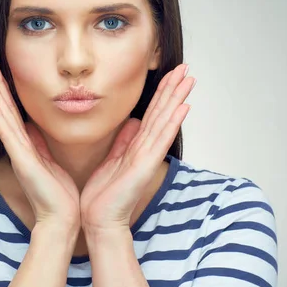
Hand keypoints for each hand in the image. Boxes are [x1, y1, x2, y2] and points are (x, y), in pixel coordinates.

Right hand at [0, 57, 79, 230]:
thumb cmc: (59, 193)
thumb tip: (35, 125)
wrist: (63, 218)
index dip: (5, 90)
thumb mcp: (50, 159)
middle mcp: (19, 146)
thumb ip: (40, 143)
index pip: (13, 111)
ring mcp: (18, 153)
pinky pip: (8, 134)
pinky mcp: (22, 161)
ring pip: (2, 117)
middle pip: (3, 109)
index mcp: (27, 145)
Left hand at [80, 64, 195, 232]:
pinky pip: (160, 139)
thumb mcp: (113, 158)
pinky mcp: (145, 166)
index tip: (171, 73)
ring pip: (165, 120)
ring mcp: (148, 156)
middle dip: (174, 89)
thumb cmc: (104, 193)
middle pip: (163, 112)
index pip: (152, 113)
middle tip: (186, 67)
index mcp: (137, 145)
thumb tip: (133, 121)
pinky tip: (184, 107)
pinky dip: (172, 122)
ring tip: (189, 79)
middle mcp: (146, 148)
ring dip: (178, 99)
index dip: (162, 92)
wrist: (98, 219)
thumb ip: (124, 140)